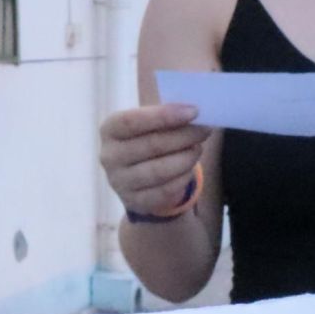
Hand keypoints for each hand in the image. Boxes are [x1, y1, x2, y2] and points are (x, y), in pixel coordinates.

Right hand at [99, 103, 211, 218]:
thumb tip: (193, 112)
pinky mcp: (134, 202)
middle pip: (151, 145)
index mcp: (109, 130)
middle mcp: (109, 156)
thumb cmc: (146, 139)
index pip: (132, 121)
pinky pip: (165, 191)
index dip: (164, 116)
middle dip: (184, 136)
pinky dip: (183, 178)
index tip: (194, 112)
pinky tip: (190, 169)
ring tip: (198, 149)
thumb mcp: (148, 123)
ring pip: (160, 171)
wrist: (136, 176)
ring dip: (186, 158)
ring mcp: (119, 182)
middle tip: (205, 130)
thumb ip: (165, 115)